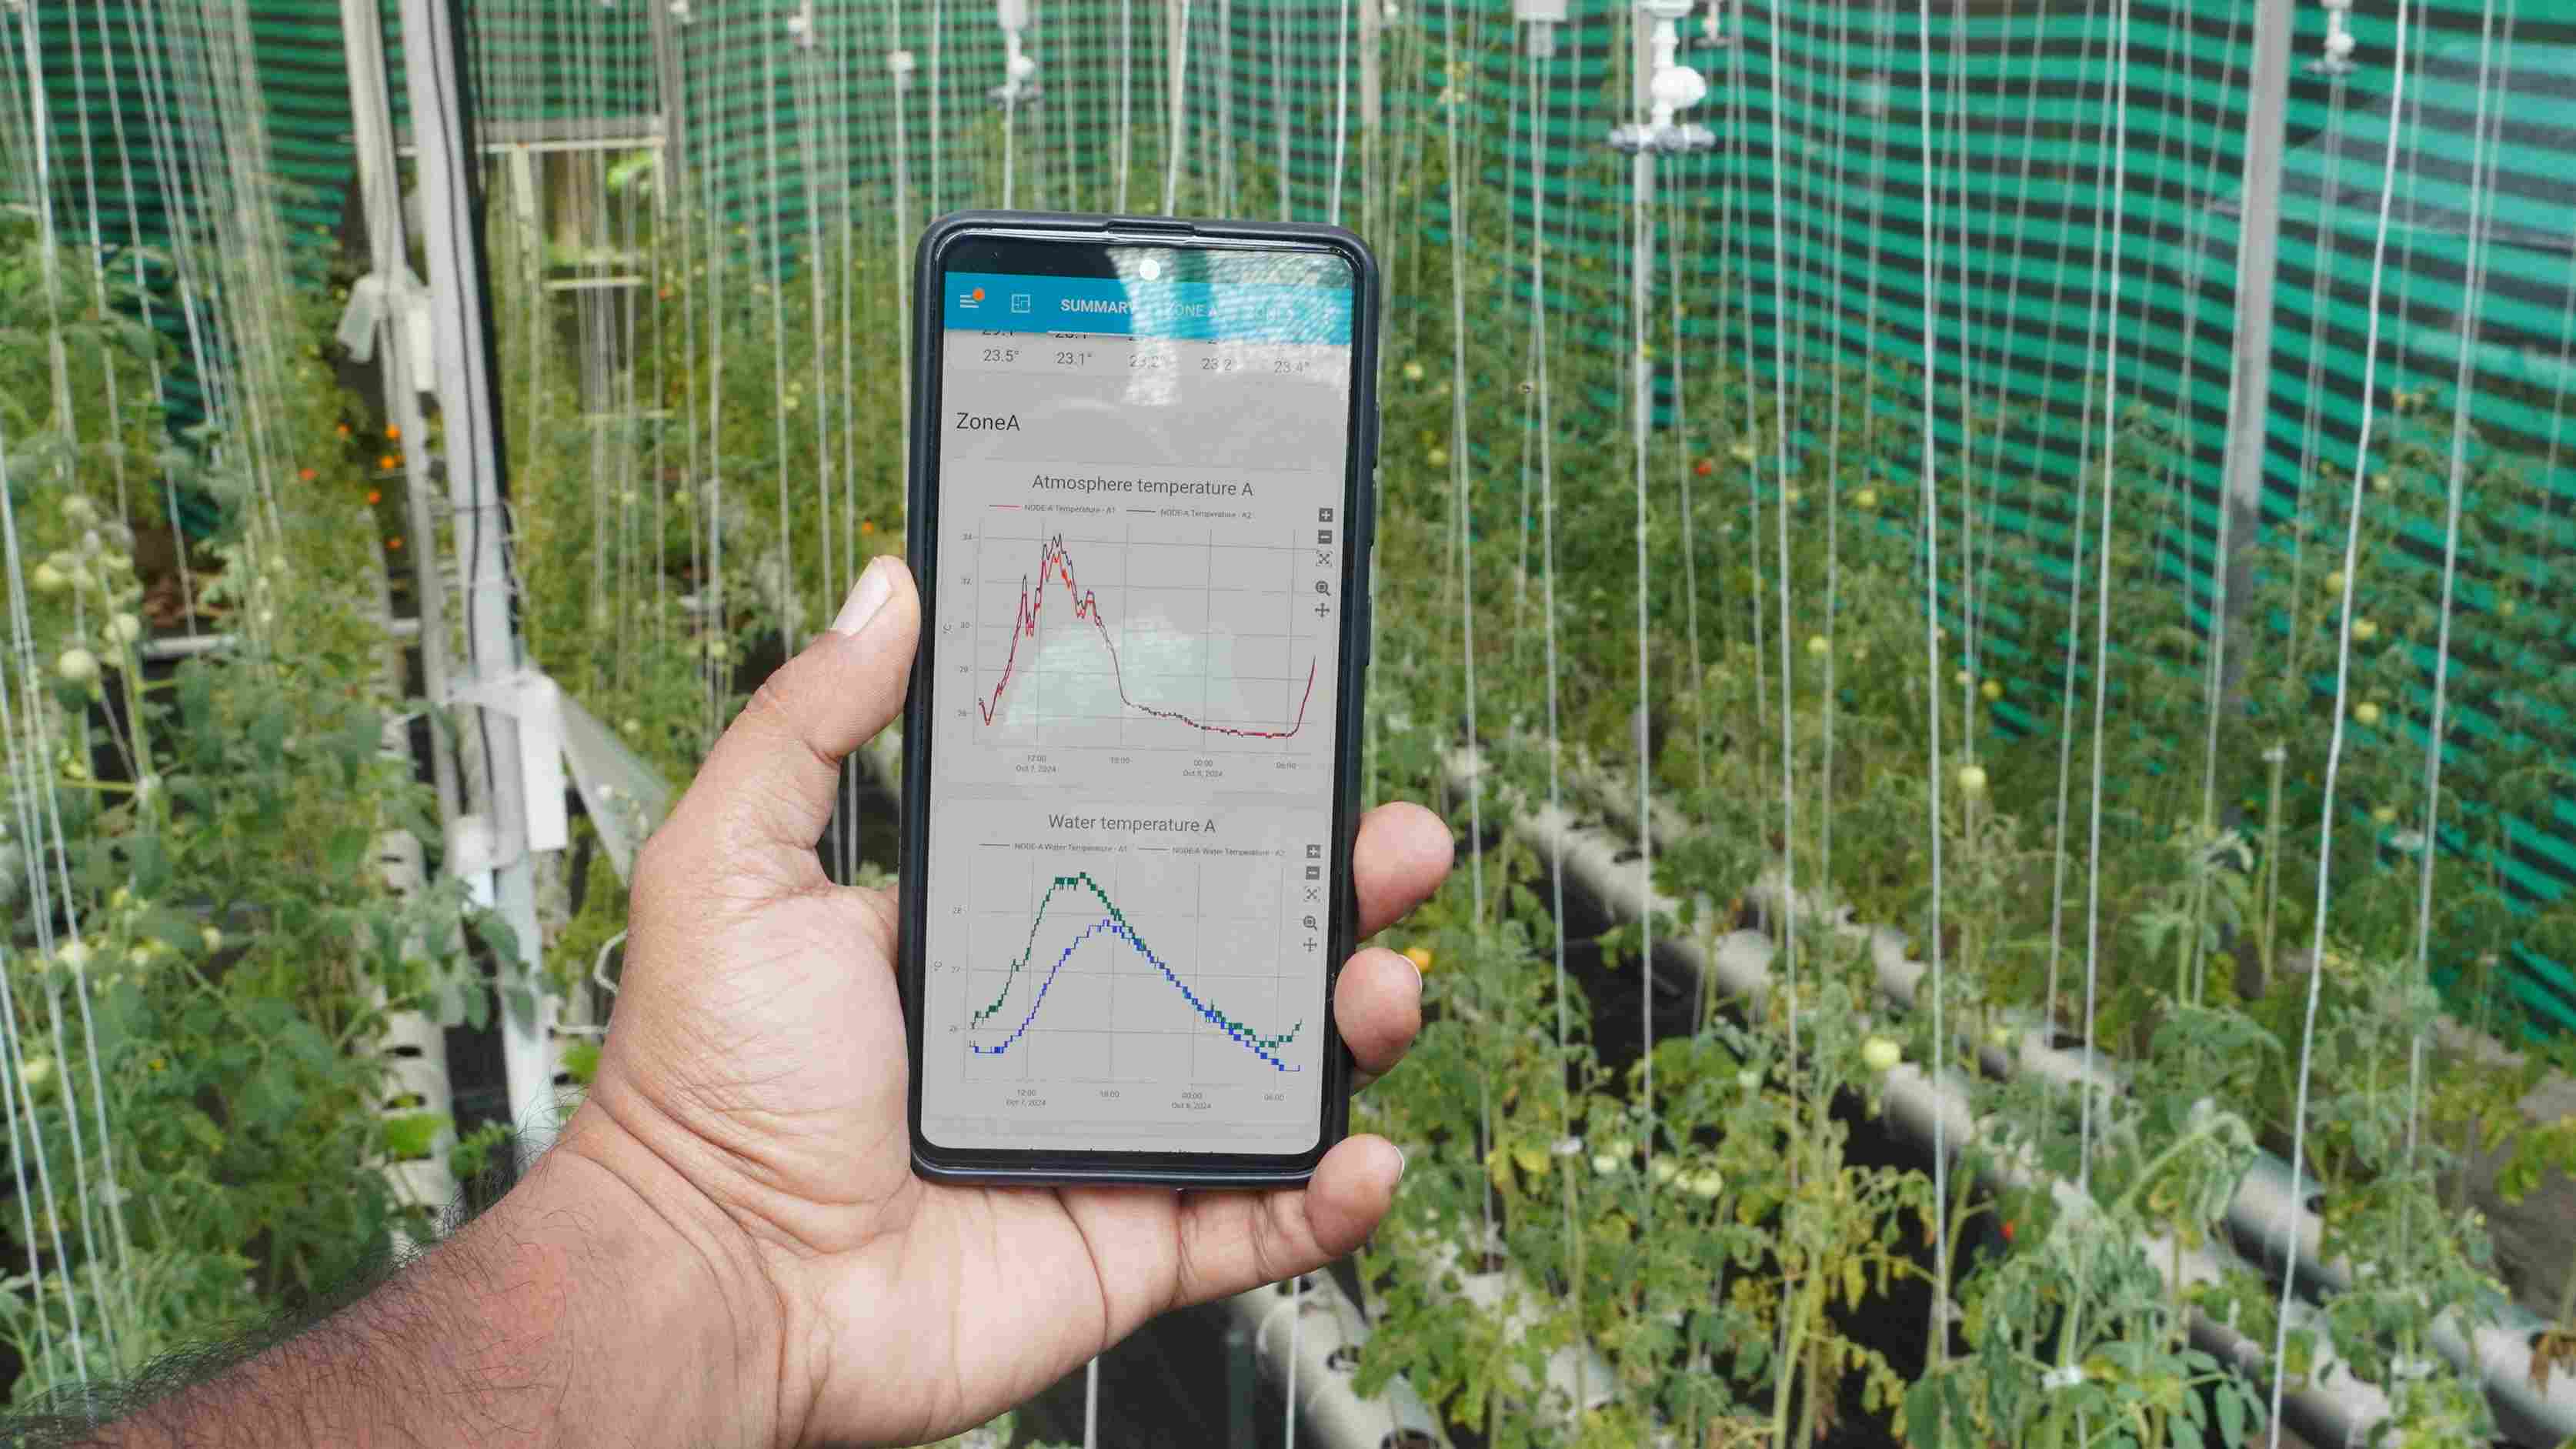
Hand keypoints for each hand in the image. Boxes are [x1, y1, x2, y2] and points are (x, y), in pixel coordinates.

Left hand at [569, 555, 1450, 1447]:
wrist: (708, 1283)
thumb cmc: (704, 1083)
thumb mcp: (737, 863)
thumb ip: (811, 720)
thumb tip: (886, 586)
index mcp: (1002, 926)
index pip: (1150, 838)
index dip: (1233, 793)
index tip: (1295, 733)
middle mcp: (1074, 1021)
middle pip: (1244, 941)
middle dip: (1338, 888)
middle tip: (1393, 839)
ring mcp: (1110, 1136)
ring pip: (1277, 1070)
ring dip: (1359, 1023)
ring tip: (1383, 988)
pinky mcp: (1129, 1244)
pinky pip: (1262, 1220)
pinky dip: (1331, 1197)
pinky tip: (1366, 1154)